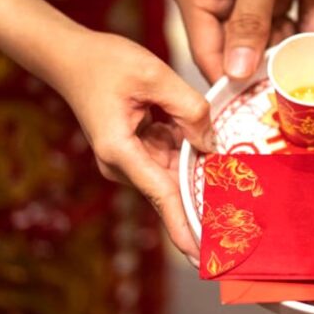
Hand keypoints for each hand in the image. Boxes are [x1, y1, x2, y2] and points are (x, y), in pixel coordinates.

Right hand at [0, 0, 212, 263]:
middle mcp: (122, 164)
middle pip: (172, 190)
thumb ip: (188, 108)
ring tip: (237, 187)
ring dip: (200, 173)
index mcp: (120, 151)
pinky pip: (169, 158)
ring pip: (174, 173)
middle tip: (242, 226)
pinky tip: (211, 151)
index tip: (202, 257)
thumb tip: (212, 143)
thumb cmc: (104, 63)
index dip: (185, 227)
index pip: (162, 196)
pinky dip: (189, 154)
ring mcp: (128, 160)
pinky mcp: (135, 151)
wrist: (70, 56)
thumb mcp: (154, 75)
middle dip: (205, 203)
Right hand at [168, 0, 313, 82]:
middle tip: (281, 82)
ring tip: (293, 59)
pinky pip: (259, 27)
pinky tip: (296, 35)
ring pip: (245, 41)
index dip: (228, 78)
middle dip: (253, 63)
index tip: (252, 103)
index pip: (205, 49)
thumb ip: (250, 22)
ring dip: (269, 49)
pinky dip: (277, 33)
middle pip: (224, 48)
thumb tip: (235, 73)